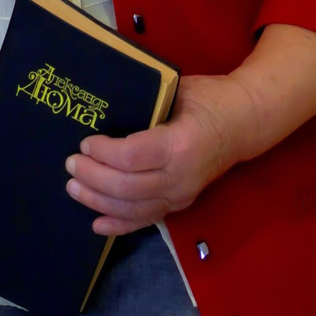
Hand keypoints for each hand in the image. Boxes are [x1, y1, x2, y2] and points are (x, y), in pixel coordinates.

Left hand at [65, 73, 254, 234]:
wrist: (245, 122)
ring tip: (74, 188)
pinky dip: (119, 225)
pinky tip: (96, 224)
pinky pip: (146, 220)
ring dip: (98, 201)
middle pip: (127, 187)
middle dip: (92, 178)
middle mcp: (181, 176)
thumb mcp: (179, 90)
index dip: (103, 152)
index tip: (84, 142)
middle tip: (70, 165)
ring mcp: (182, 195)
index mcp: (180, 144)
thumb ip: (145, 102)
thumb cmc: (210, 98)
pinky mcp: (180, 205)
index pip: (132, 156)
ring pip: (133, 209)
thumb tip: (104, 105)